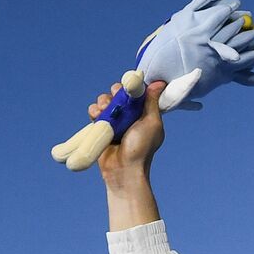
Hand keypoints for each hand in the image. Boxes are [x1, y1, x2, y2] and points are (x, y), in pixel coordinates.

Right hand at [91, 80, 164, 231]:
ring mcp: (114, 122)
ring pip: (105, 101)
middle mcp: (129, 116)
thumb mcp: (152, 123)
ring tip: (104, 111)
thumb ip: (152, 102)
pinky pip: (95, 112)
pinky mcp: (101, 128)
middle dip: (114, 93)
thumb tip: (159, 83)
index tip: (127, 87)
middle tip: (114, 99)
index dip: (130, 87)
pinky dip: (94, 111)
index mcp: (143, 113)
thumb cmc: (141, 148)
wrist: (123, 169)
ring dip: (103, 102)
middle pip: (118, 94)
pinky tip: (96, 115)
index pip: (135, 92)